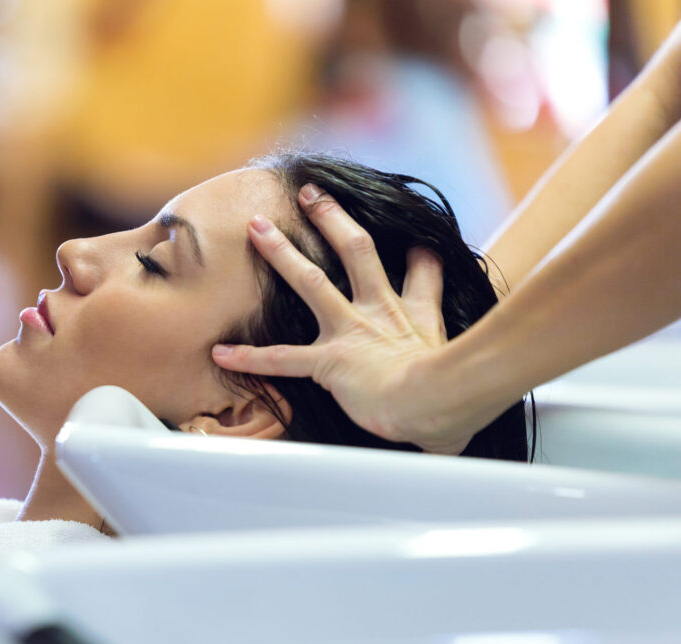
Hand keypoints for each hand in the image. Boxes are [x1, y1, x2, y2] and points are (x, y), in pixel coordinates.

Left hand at [211, 184, 473, 453]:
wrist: (435, 404)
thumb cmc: (450, 401)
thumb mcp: (463, 373)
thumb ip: (464, 367)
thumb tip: (464, 407)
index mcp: (415, 316)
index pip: (421, 275)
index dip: (419, 258)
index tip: (416, 245)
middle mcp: (379, 312)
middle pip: (357, 251)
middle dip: (331, 219)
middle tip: (309, 194)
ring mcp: (350, 331)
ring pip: (311, 282)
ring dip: (282, 253)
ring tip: (256, 229)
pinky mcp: (329, 361)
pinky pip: (282, 358)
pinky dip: (249, 357)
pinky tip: (221, 352)